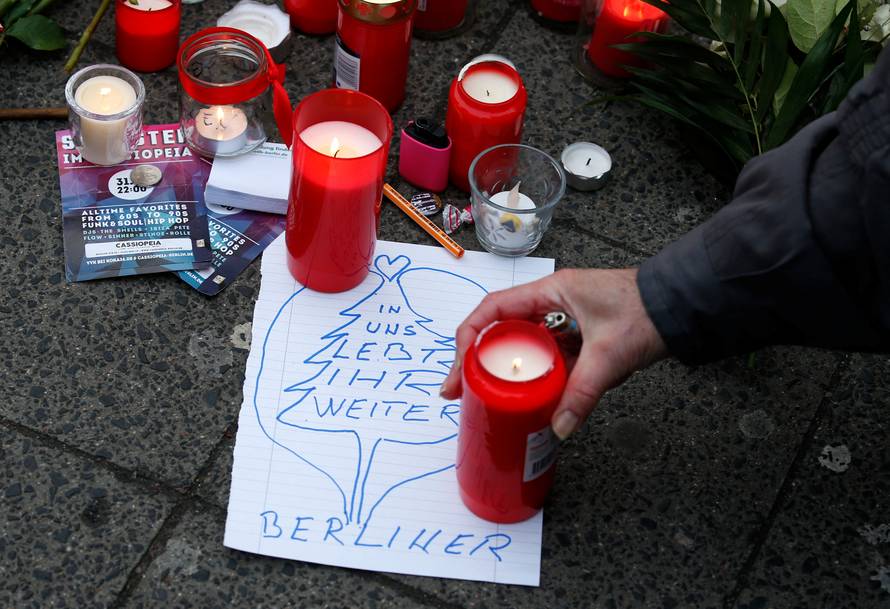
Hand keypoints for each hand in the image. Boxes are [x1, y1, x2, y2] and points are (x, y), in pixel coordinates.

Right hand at [439, 268, 667, 439]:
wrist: (684, 305)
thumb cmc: (648, 312)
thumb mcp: (610, 355)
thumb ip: (582, 392)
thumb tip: (557, 428)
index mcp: (551, 292)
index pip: (494, 310)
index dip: (469, 337)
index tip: (459, 367)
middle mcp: (552, 302)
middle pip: (502, 329)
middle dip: (480, 359)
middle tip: (462, 390)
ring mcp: (566, 319)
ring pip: (525, 344)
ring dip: (508, 368)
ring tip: (489, 396)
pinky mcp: (579, 335)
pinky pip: (548, 354)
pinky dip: (537, 374)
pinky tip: (532, 396)